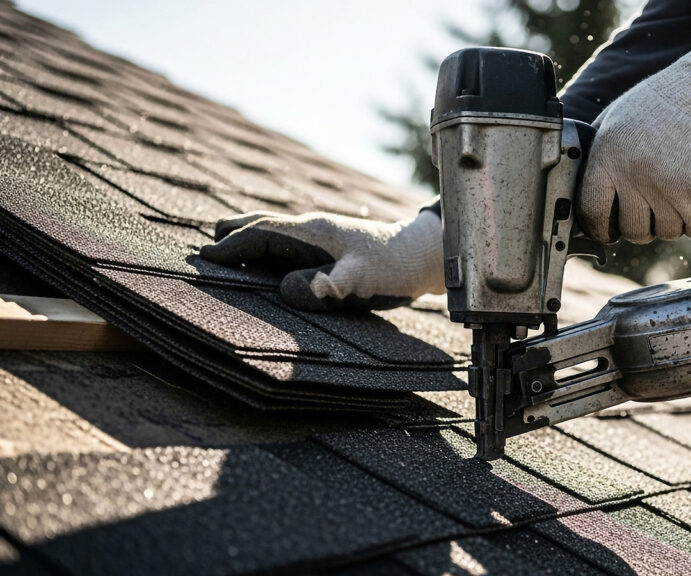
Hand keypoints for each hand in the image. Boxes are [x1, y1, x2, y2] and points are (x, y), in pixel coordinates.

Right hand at [199, 209, 444, 310]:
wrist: (423, 255)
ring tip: (221, 252)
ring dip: (246, 241)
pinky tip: (263, 265)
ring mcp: (319, 236)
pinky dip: (265, 250)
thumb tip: (288, 291)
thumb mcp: (361, 281)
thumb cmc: (393, 267)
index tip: (204, 258)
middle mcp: (311, 229)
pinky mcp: (328, 247)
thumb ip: (327, 287)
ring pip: (272, 233)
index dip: (230, 246)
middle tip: (201, 253)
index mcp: (312, 232)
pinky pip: (286, 244)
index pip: (259, 234)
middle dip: (230, 237)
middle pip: (260, 227)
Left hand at [578, 35, 690, 243]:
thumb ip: (600, 151)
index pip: (592, 212)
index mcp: (607, 155)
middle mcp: (633, 176)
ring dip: (671, 221)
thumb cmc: (670, 100)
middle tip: (649, 210)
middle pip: (631, 230)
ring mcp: (666, 189)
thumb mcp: (620, 116)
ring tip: (676, 195)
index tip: (605, 230)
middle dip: (640, 225)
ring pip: (665, 232)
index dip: (598, 227)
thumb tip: (586, 183)